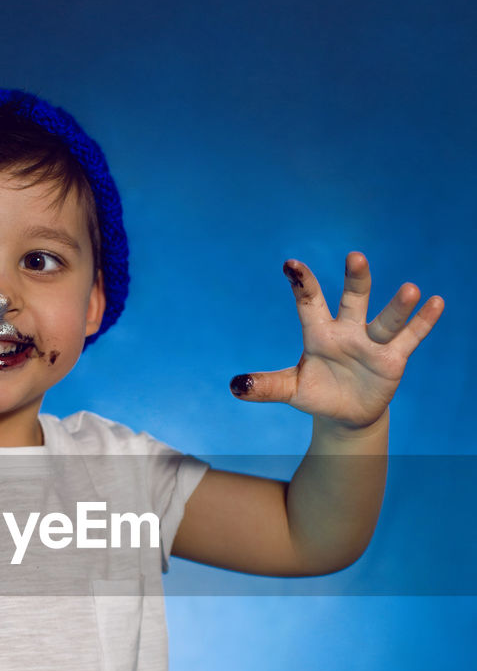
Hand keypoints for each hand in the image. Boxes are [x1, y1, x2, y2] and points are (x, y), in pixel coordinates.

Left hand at [230, 252, 443, 427]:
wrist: (345, 413)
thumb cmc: (317, 393)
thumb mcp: (291, 390)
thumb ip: (266, 386)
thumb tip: (234, 385)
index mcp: (319, 333)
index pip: (309, 303)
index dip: (301, 284)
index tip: (291, 264)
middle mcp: (347, 330)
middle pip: (352, 300)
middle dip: (355, 280)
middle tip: (355, 257)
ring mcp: (372, 342)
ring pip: (386, 320)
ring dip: (398, 306)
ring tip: (411, 289)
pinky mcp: (393, 357)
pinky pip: (410, 336)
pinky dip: (423, 322)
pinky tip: (435, 302)